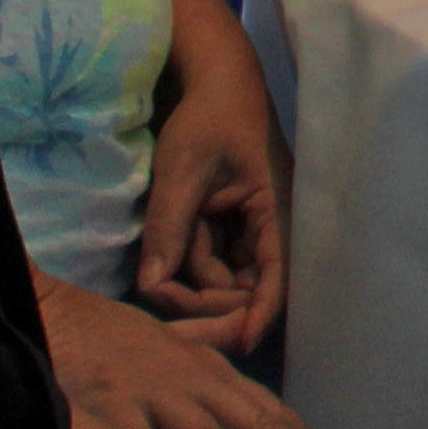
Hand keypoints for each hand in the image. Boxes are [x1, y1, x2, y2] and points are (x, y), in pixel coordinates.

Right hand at [37, 272, 361, 428]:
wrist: (38, 313)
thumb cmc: (99, 332)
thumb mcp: (165, 333)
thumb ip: (209, 339)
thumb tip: (244, 335)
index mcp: (207, 368)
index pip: (273, 413)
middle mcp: (190, 381)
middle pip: (261, 427)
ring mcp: (149, 397)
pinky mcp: (106, 415)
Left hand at [131, 0, 288, 348]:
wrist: (214, 80)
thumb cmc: (208, 117)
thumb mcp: (183, 170)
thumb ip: (168, 228)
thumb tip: (150, 286)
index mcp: (276, 213)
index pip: (275, 280)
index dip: (258, 317)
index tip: (238, 348)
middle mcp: (270, 229)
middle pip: (245, 292)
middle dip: (207, 309)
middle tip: (162, 323)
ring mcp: (250, 231)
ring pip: (221, 282)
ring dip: (190, 286)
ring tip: (155, 274)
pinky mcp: (230, 229)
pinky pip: (210, 264)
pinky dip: (187, 268)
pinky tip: (164, 265)